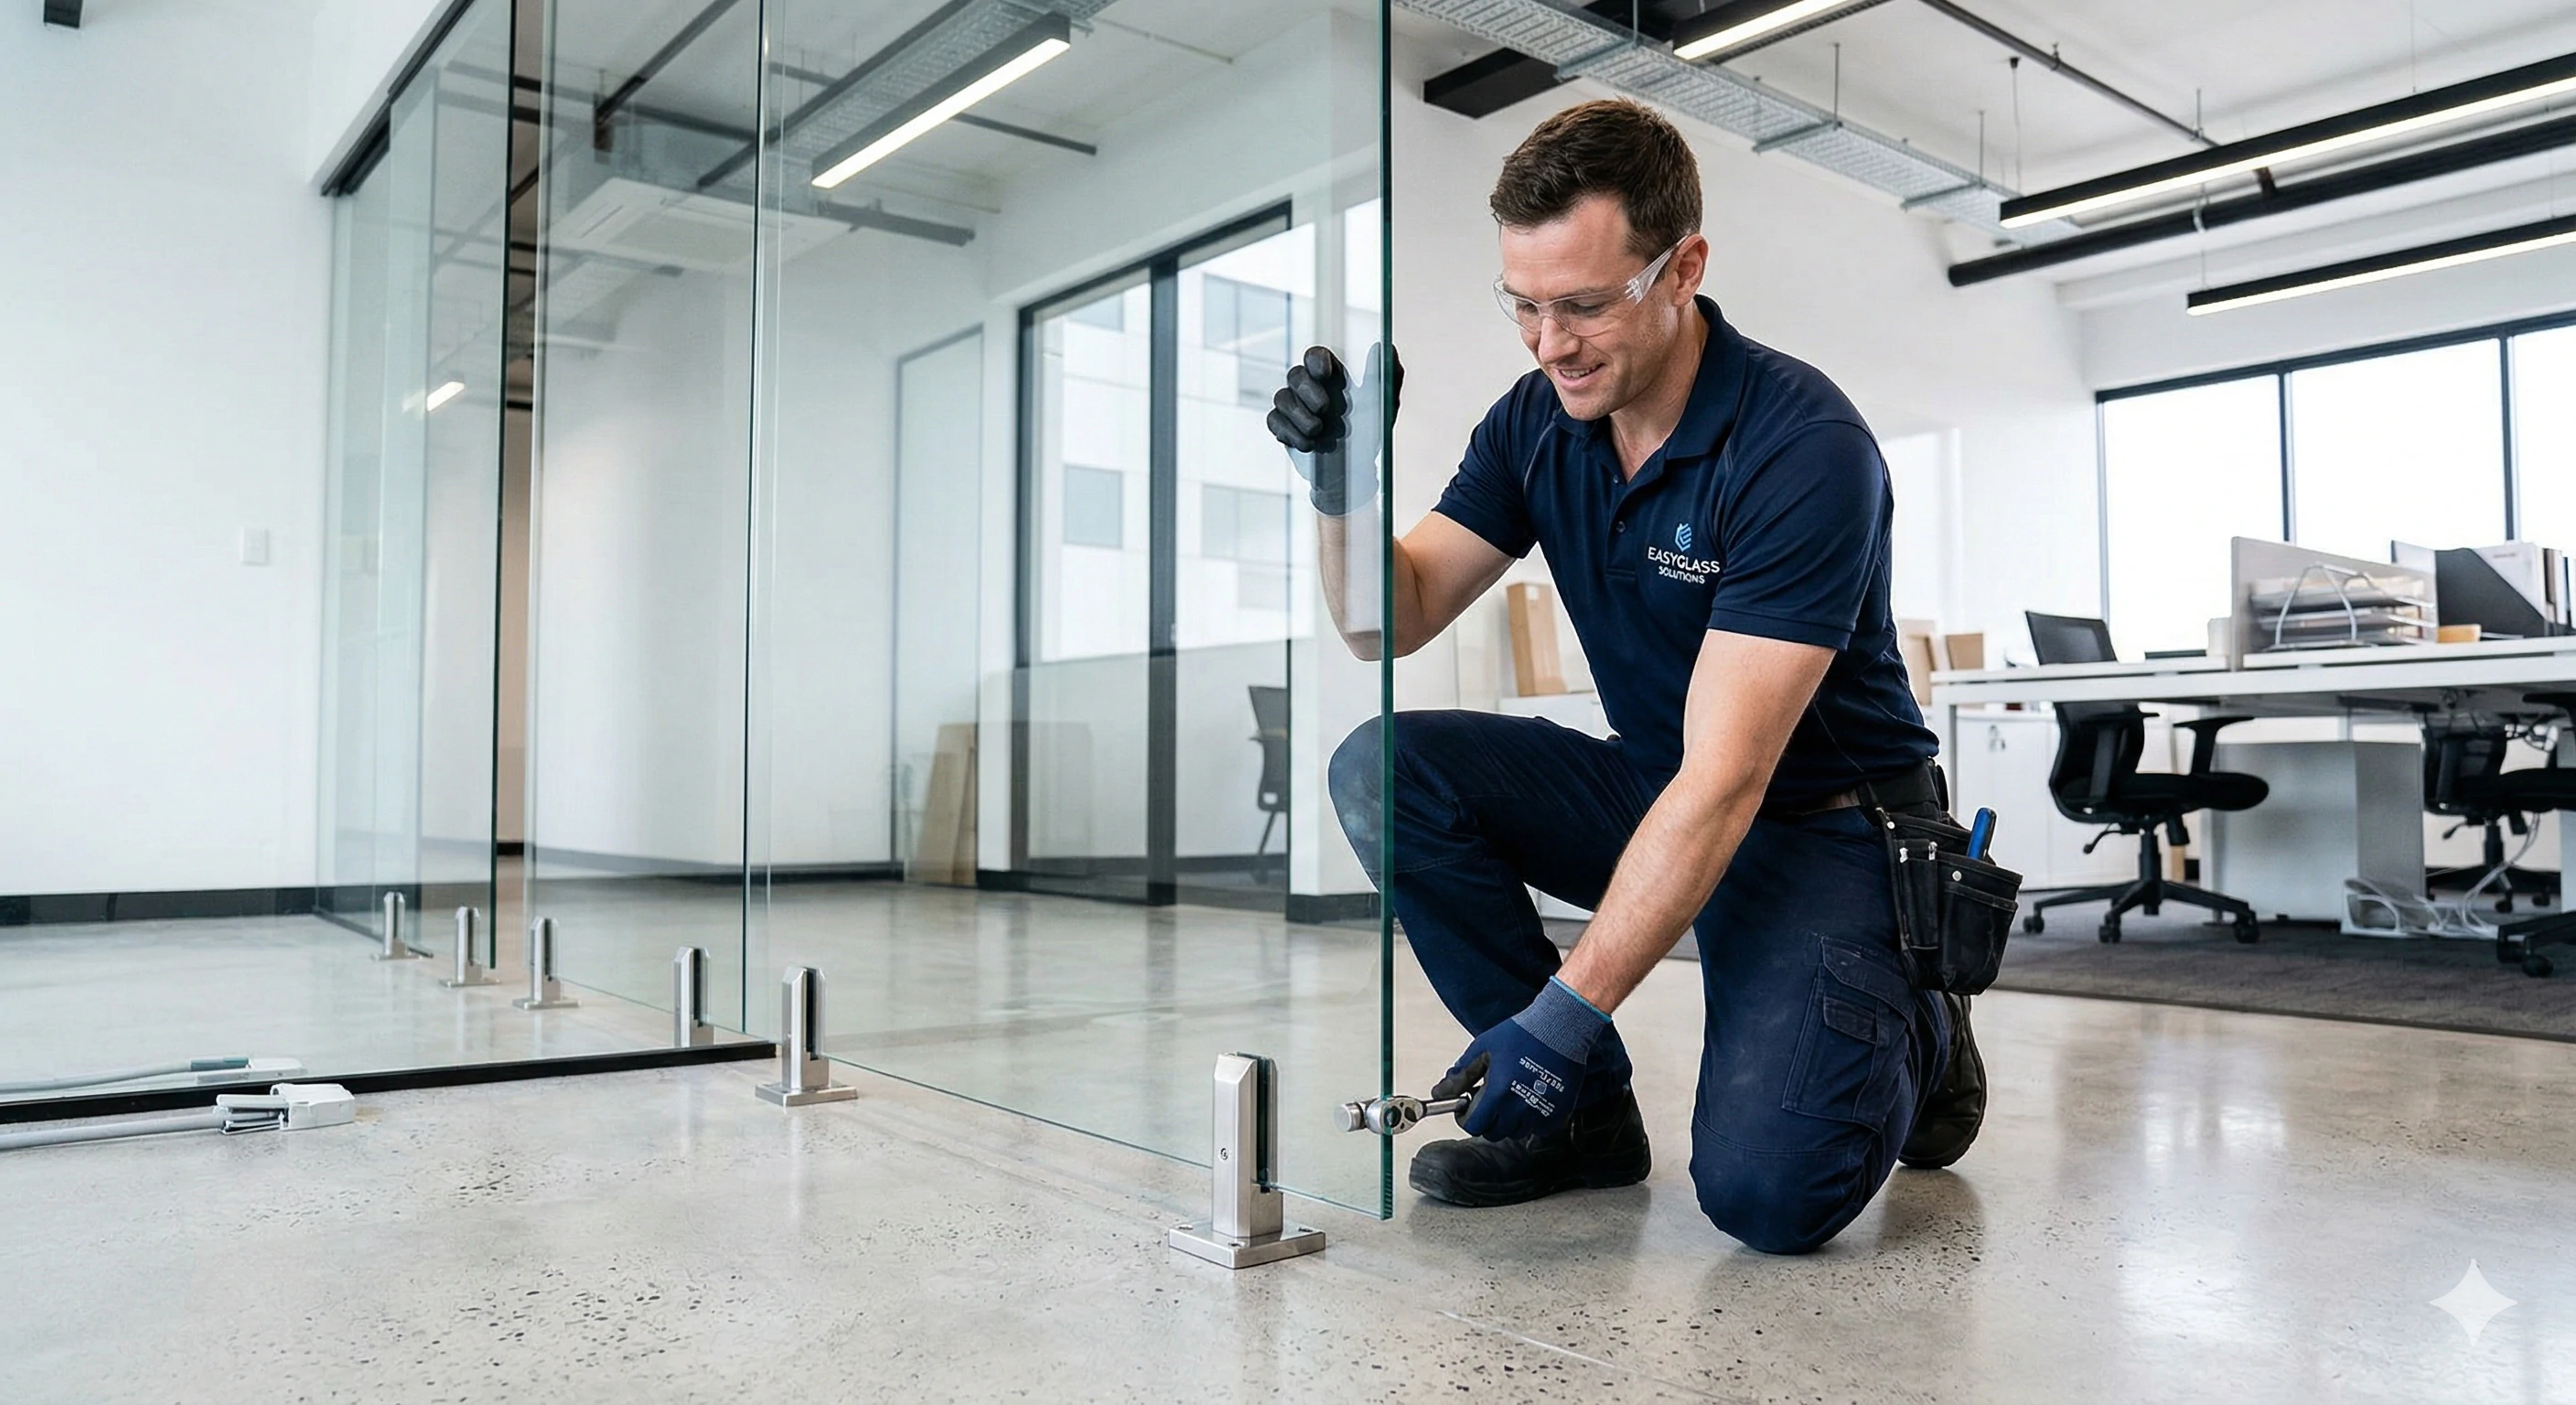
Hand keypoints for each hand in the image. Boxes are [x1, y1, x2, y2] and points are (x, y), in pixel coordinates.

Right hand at [1265, 343, 1400, 514]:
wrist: (1354, 470)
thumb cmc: (1370, 432)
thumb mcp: (1385, 405)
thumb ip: (1388, 375)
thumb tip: (1385, 347)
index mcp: (1333, 376)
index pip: (1315, 355)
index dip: (1316, 360)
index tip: (1326, 373)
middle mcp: (1309, 387)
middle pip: (1295, 375)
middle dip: (1308, 392)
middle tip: (1324, 409)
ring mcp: (1293, 406)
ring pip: (1281, 398)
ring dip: (1300, 416)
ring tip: (1319, 432)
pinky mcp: (1282, 426)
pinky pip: (1274, 420)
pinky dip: (1290, 433)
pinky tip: (1308, 445)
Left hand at [1432, 978, 1610, 1141]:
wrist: (1561, 1028)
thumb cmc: (1522, 1034)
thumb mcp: (1483, 1049)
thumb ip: (1461, 1074)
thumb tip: (1440, 1092)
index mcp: (1499, 1093)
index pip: (1473, 1126)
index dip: (1465, 1119)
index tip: (1466, 1109)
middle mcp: (1520, 1108)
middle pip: (1494, 1133)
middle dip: (1487, 1119)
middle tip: (1490, 1100)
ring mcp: (1541, 1114)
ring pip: (1516, 1132)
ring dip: (1509, 1121)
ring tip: (1512, 1096)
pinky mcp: (1558, 1114)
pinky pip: (1537, 1129)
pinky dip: (1530, 1119)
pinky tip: (1530, 1098)